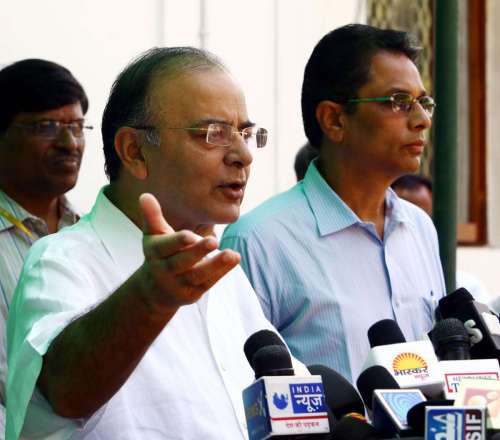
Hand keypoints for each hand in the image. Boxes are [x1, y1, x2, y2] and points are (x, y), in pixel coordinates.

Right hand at [138, 193, 240, 309]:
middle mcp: (166, 270)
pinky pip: (208, 282)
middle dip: (197, 252)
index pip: (165, 247)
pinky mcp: (193, 293)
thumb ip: (152, 216)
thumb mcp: (153, 236)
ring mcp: (179, 284)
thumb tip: (145, 195)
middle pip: (182, 262)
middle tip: (214, 241)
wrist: (154, 291)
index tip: (190, 236)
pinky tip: (234, 258)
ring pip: (198, 275)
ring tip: (232, 254)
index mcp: (155, 253)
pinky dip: (221, 271)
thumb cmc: (159, 255)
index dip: (177, 242)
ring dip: (215, 265)